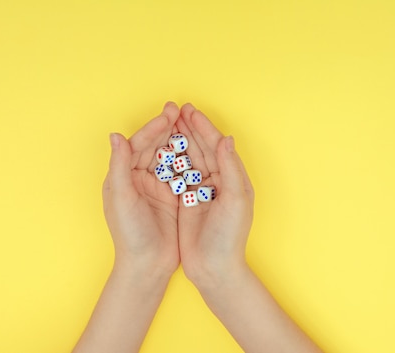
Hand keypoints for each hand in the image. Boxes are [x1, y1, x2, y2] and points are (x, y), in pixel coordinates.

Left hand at [102, 102, 180, 277]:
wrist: (148, 265)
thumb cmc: (130, 233)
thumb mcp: (121, 197)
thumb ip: (119, 165)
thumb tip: (116, 135)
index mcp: (122, 177)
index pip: (137, 145)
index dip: (152, 128)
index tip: (169, 115)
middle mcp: (138, 179)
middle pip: (154, 146)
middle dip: (167, 128)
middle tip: (181, 110)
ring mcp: (156, 187)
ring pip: (168, 156)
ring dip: (179, 139)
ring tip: (190, 122)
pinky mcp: (172, 197)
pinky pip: (181, 172)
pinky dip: (189, 158)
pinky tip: (199, 146)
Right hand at [175, 103, 254, 286]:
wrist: (214, 268)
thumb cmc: (229, 236)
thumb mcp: (235, 200)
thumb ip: (231, 168)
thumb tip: (226, 139)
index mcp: (233, 179)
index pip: (216, 146)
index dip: (203, 127)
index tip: (189, 111)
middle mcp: (218, 182)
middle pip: (202, 148)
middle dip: (189, 129)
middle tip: (175, 110)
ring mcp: (201, 192)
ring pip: (188, 159)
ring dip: (178, 140)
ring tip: (166, 123)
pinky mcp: (187, 202)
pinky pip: (177, 175)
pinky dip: (169, 161)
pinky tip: (159, 149)